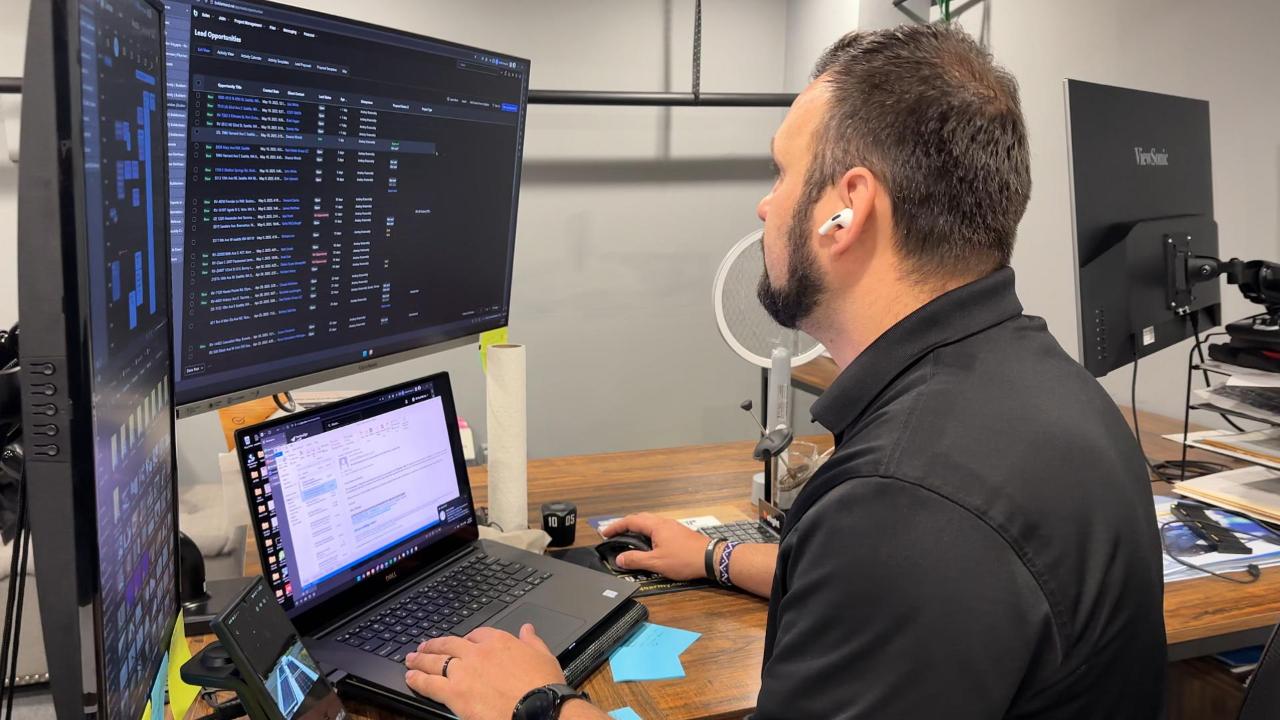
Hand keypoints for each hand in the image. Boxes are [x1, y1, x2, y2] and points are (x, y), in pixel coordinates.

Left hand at [405, 624, 565, 719]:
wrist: (538, 707)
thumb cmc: (543, 685)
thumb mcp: (543, 656)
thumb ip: (532, 641)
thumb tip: (527, 629)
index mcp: (499, 642)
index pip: (477, 634)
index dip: (467, 639)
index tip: (462, 642)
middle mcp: (477, 653)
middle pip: (450, 644)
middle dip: (436, 645)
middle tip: (425, 646)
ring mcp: (463, 672)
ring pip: (436, 661)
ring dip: (421, 659)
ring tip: (411, 658)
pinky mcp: (454, 693)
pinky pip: (430, 683)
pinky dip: (417, 679)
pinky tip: (410, 677)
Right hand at [602, 512, 709, 579]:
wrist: (710, 558)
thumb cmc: (684, 559)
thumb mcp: (656, 562)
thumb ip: (636, 560)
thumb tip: (620, 558)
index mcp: (656, 526)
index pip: (630, 521)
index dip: (615, 527)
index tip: (605, 533)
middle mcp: (663, 522)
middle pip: (640, 518)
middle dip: (625, 525)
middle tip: (614, 534)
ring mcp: (672, 527)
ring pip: (650, 523)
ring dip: (637, 528)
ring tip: (629, 538)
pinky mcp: (679, 533)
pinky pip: (658, 528)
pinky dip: (647, 533)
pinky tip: (648, 543)